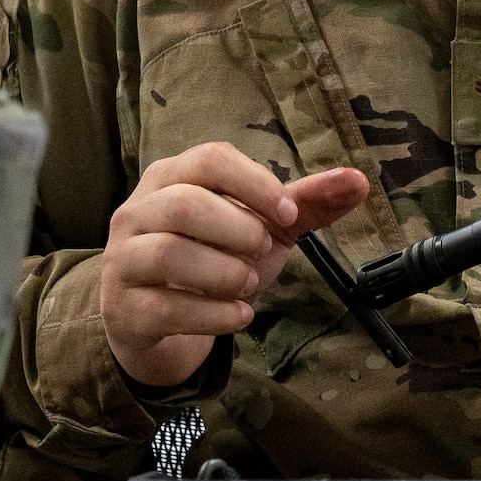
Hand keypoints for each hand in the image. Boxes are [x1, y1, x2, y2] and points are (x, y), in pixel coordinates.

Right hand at [101, 142, 369, 388]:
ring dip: (225, 272)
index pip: (211, 159)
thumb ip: (305, 204)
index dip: (256, 183)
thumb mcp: (262, 227)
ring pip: (170, 253)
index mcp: (172, 176)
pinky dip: (213, 314)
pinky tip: (241, 316)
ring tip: (250, 284)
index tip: (289, 213)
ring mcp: (123, 260)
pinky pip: (165, 307)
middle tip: (265, 252)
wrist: (161, 320)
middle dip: (239, 230)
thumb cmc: (213, 256)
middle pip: (186, 204)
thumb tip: (358, 181)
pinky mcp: (122, 308)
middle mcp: (138, 210)